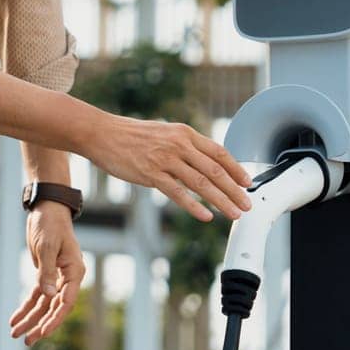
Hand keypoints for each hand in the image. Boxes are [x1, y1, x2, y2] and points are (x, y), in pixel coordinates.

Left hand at [9, 202, 83, 345]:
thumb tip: (49, 296)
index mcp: (74, 272)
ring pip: (43, 305)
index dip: (55, 319)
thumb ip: (47, 272)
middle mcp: (67, 278)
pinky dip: (25, 307)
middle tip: (27, 340)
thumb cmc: (50, 224)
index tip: (43, 332)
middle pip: (54, 307)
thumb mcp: (47, 247)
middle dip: (40, 324)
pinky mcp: (44, 275)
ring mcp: (56, 278)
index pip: (66, 301)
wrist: (47, 209)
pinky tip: (15, 319)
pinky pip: (36, 296)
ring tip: (16, 334)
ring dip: (30, 319)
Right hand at [86, 116, 252, 221]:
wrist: (102, 134)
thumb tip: (205, 162)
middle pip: (214, 170)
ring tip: (234, 214)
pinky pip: (177, 193)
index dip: (236, 169)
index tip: (248, 182)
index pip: (218, 152)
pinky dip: (194, 206)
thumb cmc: (131, 135)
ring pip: (201, 183)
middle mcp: (178, 144)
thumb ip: (184, 146)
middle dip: (234, 190)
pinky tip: (205, 216)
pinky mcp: (151, 173)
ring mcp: (165, 159)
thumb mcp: (163, 133)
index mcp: (184, 133)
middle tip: (247, 204)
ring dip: (221, 201)